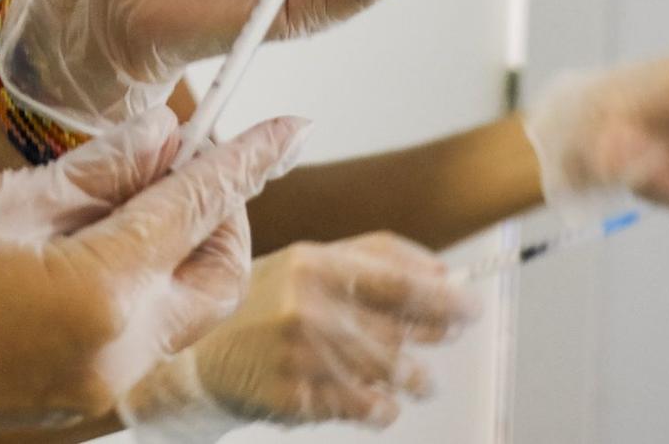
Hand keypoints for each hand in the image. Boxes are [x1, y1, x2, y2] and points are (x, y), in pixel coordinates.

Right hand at [0, 110, 309, 441]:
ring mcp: (100, 394)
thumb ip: (91, 174)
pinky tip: (94, 246)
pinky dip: (140, 289)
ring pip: (183, 313)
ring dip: (181, 253)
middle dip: (223, 214)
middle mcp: (119, 355)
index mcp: (100, 292)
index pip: (198, 208)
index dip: (247, 159)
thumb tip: (161, 137)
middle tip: (191, 157)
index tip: (286, 124)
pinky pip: (139, 340)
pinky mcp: (75, 408)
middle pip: (217, 277)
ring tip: (135, 194)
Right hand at [119, 233, 480, 438]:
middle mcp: (310, 307)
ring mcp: (304, 357)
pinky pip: (372, 409)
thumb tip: (445, 272)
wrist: (195, 359)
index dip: (449, 299)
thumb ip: (374, 258)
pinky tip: (363, 395)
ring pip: (397, 375)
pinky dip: (381, 406)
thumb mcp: (306, 263)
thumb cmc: (262, 308)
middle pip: (406, 333)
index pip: (403, 283)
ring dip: (410, 378)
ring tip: (397, 373)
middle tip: (440, 340)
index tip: (472, 307)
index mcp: (314, 263)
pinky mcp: (300, 398)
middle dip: (434, 341)